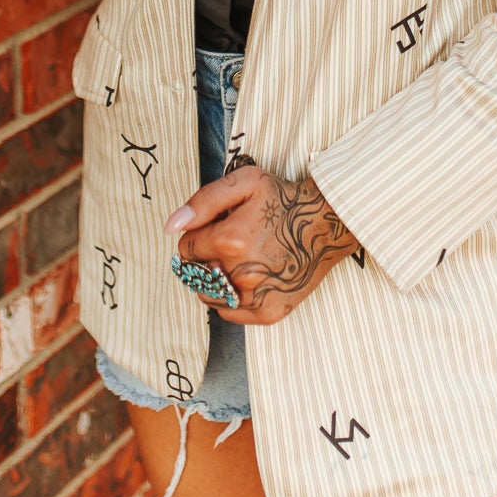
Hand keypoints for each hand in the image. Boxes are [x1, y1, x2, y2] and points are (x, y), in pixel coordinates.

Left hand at [163, 165, 359, 324]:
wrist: (325, 224)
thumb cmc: (282, 200)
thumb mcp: (244, 183)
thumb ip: (203, 201)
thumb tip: (171, 227)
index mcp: (230, 240)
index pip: (185, 247)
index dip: (198, 235)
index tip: (218, 228)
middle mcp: (240, 274)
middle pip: (195, 272)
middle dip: (206, 256)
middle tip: (232, 242)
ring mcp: (255, 297)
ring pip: (207, 295)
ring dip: (214, 279)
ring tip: (239, 260)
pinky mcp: (267, 313)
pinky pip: (228, 312)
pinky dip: (229, 298)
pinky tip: (248, 278)